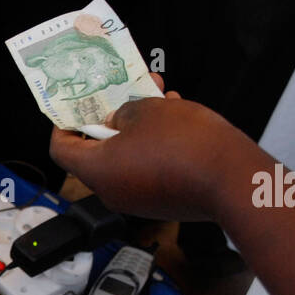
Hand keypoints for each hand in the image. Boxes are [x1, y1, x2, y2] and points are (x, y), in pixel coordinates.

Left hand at [48, 81, 269, 221]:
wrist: (232, 179)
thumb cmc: (186, 144)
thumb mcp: (147, 110)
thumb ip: (123, 112)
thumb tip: (118, 120)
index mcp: (98, 171)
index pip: (62, 151)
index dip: (63, 126)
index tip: (72, 109)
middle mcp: (112, 191)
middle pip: (97, 152)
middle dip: (112, 118)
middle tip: (124, 93)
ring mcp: (137, 200)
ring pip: (127, 157)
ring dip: (138, 126)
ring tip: (159, 98)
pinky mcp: (162, 201)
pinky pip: (147, 169)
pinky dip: (154, 145)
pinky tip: (176, 120)